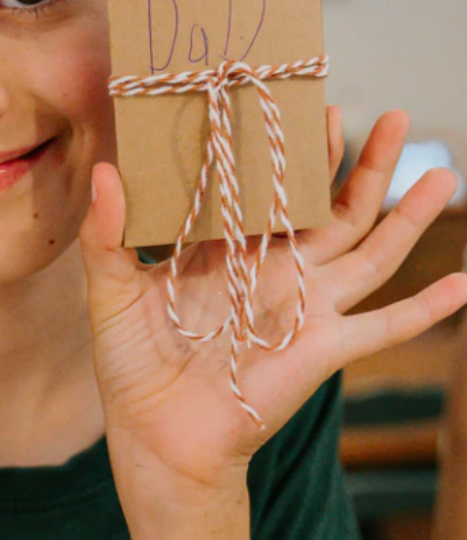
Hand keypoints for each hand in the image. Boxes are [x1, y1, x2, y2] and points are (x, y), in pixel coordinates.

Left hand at [80, 108, 466, 499]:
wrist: (158, 437)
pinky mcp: (324, 348)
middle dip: (365, 164)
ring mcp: (307, 307)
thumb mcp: (113, 290)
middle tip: (394, 117)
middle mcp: (277, 271)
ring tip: (440, 172)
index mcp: (231, 250)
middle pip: (335, 207)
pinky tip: (462, 283)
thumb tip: (108, 170)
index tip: (309, 102)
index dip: (292, 150)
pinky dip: (425, 308)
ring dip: (406, 214)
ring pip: (369, 249)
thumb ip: (110, 233)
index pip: (272, 189)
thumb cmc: (132, 364)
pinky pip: (385, 325)